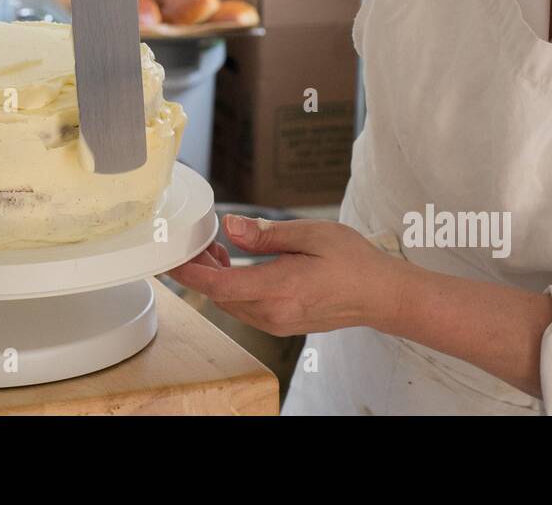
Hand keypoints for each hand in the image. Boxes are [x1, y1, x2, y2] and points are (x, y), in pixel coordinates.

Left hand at [167, 215, 411, 336]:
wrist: (382, 295)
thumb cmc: (353, 262)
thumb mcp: (310, 235)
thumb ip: (266, 234)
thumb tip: (231, 227)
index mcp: (278, 290)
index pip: (218, 286)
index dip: (188, 272)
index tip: (169, 258)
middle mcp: (272, 314)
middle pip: (219, 295)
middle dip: (200, 270)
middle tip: (197, 240)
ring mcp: (277, 323)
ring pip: (230, 302)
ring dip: (216, 278)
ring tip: (214, 249)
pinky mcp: (282, 324)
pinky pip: (245, 307)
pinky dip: (233, 287)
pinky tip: (236, 266)